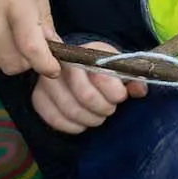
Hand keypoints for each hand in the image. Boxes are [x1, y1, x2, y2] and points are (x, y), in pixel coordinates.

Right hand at [30, 42, 145, 133]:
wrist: (78, 69)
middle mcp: (62, 63)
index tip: (121, 97)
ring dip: (91, 119)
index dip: (115, 93)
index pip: (100, 76)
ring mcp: (46, 80)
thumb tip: (139, 89)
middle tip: (109, 108)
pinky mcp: (38, 98)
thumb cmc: (103, 71)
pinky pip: (56, 120)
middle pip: (86, 97)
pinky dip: (75, 126)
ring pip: (72, 111)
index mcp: (86, 52)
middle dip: (104, 108)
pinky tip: (82, 121)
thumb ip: (132, 79)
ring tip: (98, 115)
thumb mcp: (120, 70)